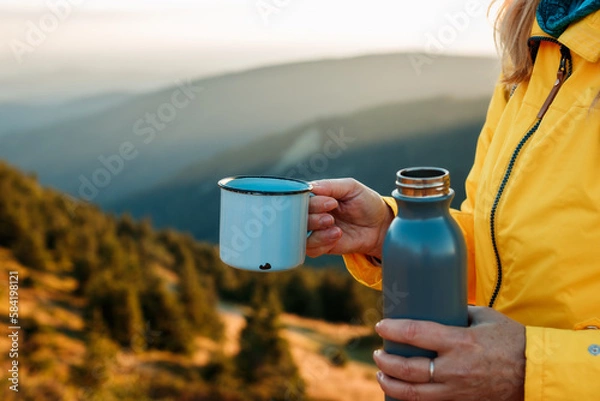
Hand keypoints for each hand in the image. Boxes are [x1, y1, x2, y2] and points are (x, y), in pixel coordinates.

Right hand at [307, 178, 393, 258]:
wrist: (380, 226)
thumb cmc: (366, 203)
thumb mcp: (352, 188)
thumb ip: (331, 186)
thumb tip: (310, 186)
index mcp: (317, 197)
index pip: (301, 199)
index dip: (312, 202)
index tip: (330, 202)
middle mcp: (313, 214)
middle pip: (297, 218)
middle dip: (313, 218)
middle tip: (330, 217)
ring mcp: (316, 231)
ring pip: (300, 235)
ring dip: (316, 232)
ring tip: (334, 228)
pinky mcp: (322, 246)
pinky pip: (310, 249)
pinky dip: (321, 243)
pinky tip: (337, 236)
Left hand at [373, 306, 525, 400]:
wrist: (535, 371)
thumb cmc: (511, 339)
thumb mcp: (484, 317)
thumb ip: (458, 312)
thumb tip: (437, 304)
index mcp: (459, 342)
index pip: (416, 333)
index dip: (393, 330)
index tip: (381, 326)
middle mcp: (454, 368)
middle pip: (408, 369)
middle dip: (385, 361)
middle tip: (378, 353)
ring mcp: (457, 390)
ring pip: (413, 394)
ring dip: (390, 384)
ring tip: (381, 374)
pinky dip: (411, 399)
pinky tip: (402, 392)